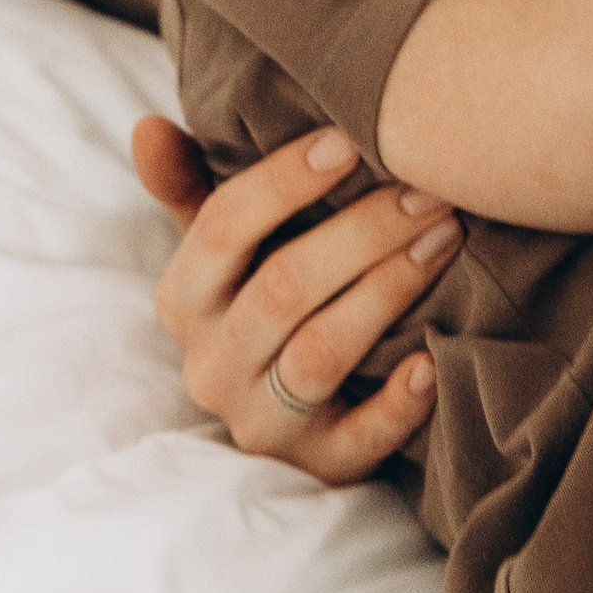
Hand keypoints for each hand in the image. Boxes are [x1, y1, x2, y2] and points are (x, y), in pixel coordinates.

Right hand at [130, 116, 456, 479]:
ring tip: (444, 242)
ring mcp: (262, 421)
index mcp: (183, 300)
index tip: (348, 142)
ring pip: (320, 354)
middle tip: (427, 194)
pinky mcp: (316, 465)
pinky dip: (399, 401)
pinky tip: (435, 356)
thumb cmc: (257, 298)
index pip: (220, 229)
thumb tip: (148, 127)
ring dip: (387, 292)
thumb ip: (187, 185)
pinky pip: (359, 438)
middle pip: (282, 289)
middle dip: (361, 233)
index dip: (283, 181)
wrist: (287, 414)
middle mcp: (211, 365)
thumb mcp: (218, 248)